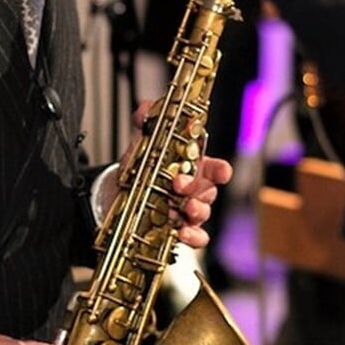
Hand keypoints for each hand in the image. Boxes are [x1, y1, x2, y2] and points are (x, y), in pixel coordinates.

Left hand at [121, 100, 230, 248]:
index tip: (222, 172)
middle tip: (178, 184)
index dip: (221, 171)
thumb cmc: (142, 167)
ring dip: (196, 211)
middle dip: (196, 187)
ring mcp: (188, 210)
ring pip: (204, 213)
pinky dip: (193, 237)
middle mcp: (195, 189)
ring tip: (183, 208)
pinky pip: (197, 237)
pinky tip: (182, 232)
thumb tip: (145, 107)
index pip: (215, 168)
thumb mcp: (142, 144)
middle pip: (208, 190)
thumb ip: (146, 124)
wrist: (122, 192)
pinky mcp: (179, 229)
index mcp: (193, 167)